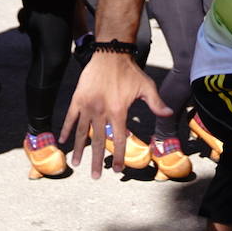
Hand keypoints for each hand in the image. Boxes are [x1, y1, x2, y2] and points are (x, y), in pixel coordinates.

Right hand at [60, 52, 170, 178]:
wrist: (111, 53)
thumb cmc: (130, 71)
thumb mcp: (146, 87)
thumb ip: (156, 103)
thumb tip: (169, 114)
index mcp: (118, 112)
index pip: (119, 140)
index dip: (119, 156)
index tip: (118, 170)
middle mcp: (101, 112)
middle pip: (99, 141)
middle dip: (97, 161)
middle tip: (95, 176)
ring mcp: (88, 106)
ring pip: (82, 133)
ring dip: (80, 149)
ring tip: (76, 164)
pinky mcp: (78, 99)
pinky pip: (70, 117)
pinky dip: (66, 129)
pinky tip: (62, 141)